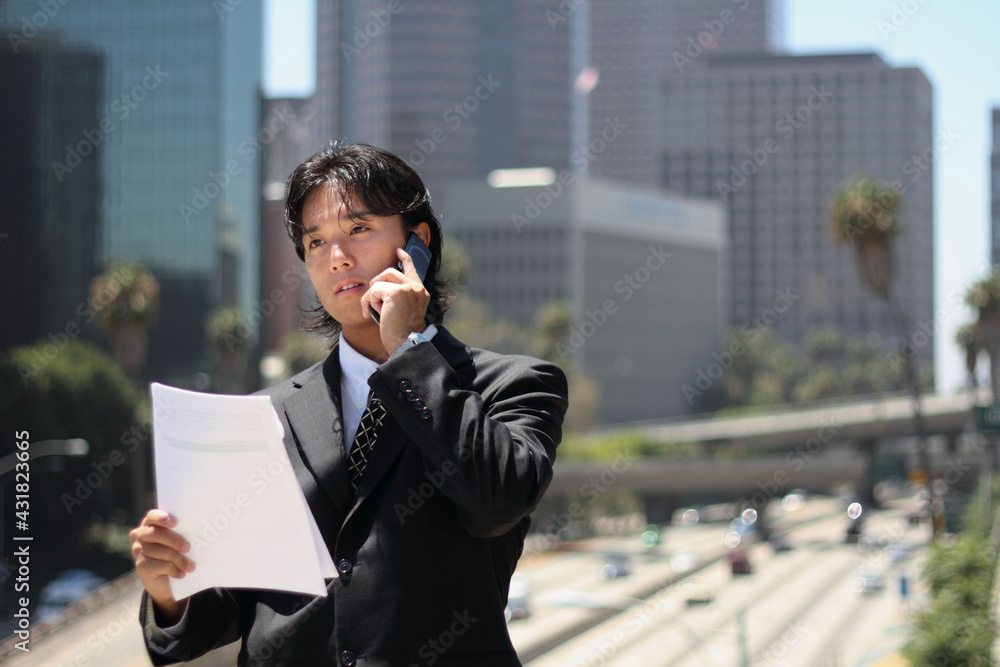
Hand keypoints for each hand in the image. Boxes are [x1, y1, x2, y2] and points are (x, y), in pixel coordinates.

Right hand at [129, 509, 193, 623]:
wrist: (163, 580)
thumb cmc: (174, 552)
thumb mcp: (177, 540)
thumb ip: (182, 531)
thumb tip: (203, 528)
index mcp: (149, 524)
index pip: (152, 516)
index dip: (162, 518)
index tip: (175, 522)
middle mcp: (140, 535)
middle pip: (156, 534)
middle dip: (175, 540)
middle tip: (188, 548)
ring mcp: (138, 550)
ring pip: (163, 551)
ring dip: (180, 560)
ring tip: (191, 566)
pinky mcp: (140, 566)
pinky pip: (161, 566)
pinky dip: (174, 570)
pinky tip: (181, 574)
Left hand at [361, 247, 429, 353]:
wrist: (405, 343)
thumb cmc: (401, 333)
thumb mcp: (403, 311)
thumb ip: (398, 296)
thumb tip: (379, 286)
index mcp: (421, 293)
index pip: (412, 269)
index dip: (405, 259)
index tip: (399, 251)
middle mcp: (417, 288)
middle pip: (389, 272)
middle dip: (377, 284)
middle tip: (373, 300)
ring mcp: (408, 289)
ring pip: (380, 280)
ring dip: (373, 296)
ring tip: (378, 311)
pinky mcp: (396, 292)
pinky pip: (374, 290)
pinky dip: (370, 302)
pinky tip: (377, 314)